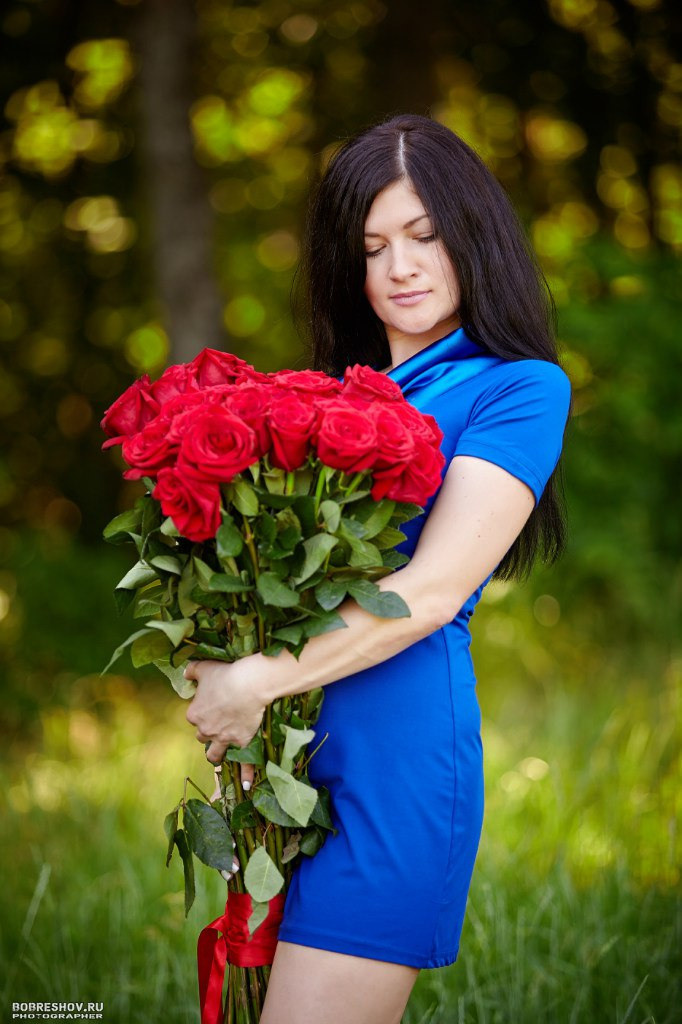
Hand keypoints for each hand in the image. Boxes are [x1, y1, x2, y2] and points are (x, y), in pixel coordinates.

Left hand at [183, 656, 267, 788]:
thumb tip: (185, 673)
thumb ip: (191, 670)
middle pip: (203, 737)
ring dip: (217, 753)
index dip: (202, 712)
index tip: (211, 706)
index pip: (194, 718)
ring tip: (221, 751)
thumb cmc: (225, 674)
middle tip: (218, 723)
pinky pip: (243, 763)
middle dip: (209, 732)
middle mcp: (206, 731)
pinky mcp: (241, 743)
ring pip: (215, 754)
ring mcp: (224, 739)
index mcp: (194, 714)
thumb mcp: (204, 667)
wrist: (249, 684)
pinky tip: (245, 785)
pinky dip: (244, 775)